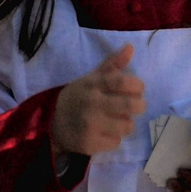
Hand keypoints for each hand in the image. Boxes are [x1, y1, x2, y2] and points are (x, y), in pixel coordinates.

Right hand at [51, 43, 145, 157]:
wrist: (51, 123)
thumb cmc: (78, 98)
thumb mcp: (91, 79)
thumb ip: (112, 65)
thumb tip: (130, 47)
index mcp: (93, 85)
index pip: (122, 82)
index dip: (137, 85)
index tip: (137, 89)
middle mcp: (92, 104)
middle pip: (131, 105)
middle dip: (139, 106)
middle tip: (133, 107)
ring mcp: (90, 125)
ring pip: (127, 126)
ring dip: (126, 124)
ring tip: (116, 121)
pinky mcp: (90, 144)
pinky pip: (116, 142)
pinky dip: (114, 138)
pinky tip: (104, 133)